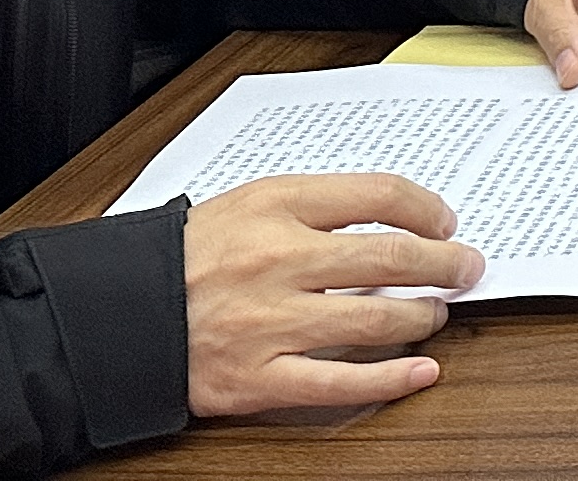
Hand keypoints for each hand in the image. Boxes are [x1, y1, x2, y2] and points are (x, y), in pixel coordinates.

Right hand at [181, 170, 478, 418]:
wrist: (110, 315)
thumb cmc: (183, 257)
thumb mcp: (245, 204)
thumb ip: (313, 206)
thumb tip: (392, 216)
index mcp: (276, 207)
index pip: (379, 196)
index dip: (427, 209)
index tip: (445, 222)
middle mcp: (277, 261)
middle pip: (391, 257)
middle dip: (444, 264)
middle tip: (466, 268)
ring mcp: (268, 323)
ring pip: (375, 319)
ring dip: (422, 317)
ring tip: (436, 314)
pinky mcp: (255, 378)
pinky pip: (338, 381)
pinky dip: (390, 379)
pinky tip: (422, 372)